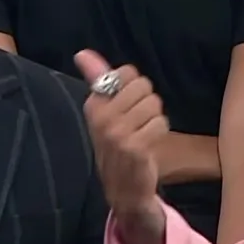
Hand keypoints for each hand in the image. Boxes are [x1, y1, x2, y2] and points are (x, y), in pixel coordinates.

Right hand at [75, 50, 167, 213]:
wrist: (123, 190)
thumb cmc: (117, 146)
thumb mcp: (104, 111)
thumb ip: (98, 79)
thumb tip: (83, 53)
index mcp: (94, 104)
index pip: (127, 73)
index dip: (135, 88)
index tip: (127, 106)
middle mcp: (102, 117)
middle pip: (144, 86)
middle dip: (147, 103)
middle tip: (137, 123)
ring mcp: (117, 133)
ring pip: (154, 104)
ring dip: (154, 119)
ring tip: (142, 134)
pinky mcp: (135, 147)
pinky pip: (160, 123)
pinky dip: (159, 133)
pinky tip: (148, 144)